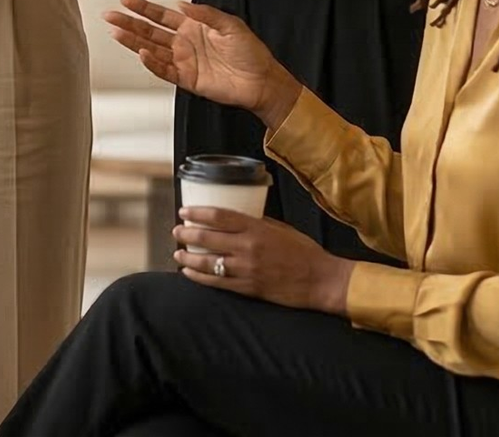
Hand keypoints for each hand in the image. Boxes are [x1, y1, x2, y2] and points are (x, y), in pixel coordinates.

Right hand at [104, 0, 301, 125]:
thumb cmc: (251, 53)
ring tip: (116, 32)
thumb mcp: (231, 25)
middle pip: (150, 31)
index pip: (161, 16)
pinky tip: (143, 54)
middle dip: (129, 23)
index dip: (143, 8)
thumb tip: (181, 4)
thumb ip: (205, 14)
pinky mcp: (187, 79)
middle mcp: (184, 43)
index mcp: (193, 27)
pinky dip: (152, 63)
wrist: (262, 81)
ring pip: (152, 49)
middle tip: (111, 16)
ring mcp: (183, 61)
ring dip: (134, 42)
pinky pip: (164, 70)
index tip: (126, 0)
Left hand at [172, 208, 354, 313]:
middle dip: (186, 234)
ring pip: (207, 262)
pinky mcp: (248, 288)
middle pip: (207, 238)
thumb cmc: (305, 252)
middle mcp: (248, 248)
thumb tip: (237, 218)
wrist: (321, 281)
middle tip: (177, 231)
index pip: (219, 216)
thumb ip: (258, 222)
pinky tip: (189, 273)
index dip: (197, 213)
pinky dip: (199, 277)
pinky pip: (217, 282)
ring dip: (188, 257)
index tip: (184, 212)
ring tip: (178, 253)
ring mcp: (247, 269)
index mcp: (257, 229)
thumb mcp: (282, 229)